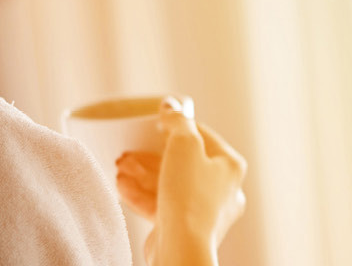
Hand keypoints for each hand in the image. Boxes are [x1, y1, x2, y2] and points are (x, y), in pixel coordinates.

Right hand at [112, 97, 245, 264]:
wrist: (182, 247)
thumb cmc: (190, 196)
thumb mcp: (183, 145)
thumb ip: (177, 121)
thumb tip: (172, 104)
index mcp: (230, 166)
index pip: (203, 136)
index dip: (176, 126)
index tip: (153, 124)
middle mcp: (222, 190)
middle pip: (182, 162)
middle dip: (150, 155)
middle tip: (127, 152)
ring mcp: (204, 211)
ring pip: (170, 184)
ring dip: (142, 174)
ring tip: (120, 167)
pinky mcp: (185, 228)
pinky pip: (162, 205)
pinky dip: (142, 195)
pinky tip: (122, 188)